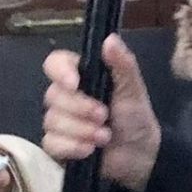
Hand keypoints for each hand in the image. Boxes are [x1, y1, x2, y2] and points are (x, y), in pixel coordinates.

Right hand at [42, 35, 161, 191]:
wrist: (140, 153)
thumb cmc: (136, 117)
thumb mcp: (133, 90)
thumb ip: (123, 64)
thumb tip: (109, 39)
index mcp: (82, 76)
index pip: (55, 63)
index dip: (60, 72)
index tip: (74, 83)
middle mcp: (66, 96)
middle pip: (53, 95)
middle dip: (81, 109)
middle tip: (105, 116)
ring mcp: (59, 121)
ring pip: (52, 121)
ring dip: (82, 130)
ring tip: (105, 136)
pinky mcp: (57, 145)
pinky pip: (51, 143)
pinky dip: (73, 147)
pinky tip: (90, 150)